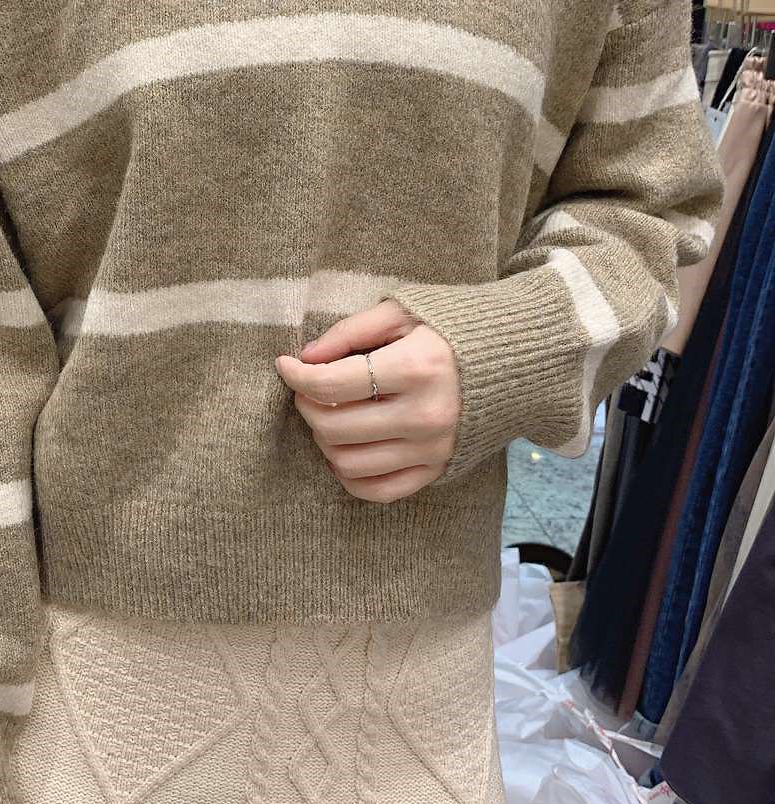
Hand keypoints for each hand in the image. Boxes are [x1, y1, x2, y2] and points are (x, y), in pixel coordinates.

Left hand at [274, 298, 459, 502]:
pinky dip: (350, 476)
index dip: (297, 376)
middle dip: (307, 406)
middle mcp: (425, 415)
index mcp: (417, 368)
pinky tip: (347, 449)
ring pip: (349, 464)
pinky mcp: (438, 470)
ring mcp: (432, 449)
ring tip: (329, 414)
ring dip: (324, 440)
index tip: (286, 365)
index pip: (332, 384)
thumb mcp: (403, 312)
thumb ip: (351, 331)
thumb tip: (306, 358)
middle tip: (309, 389)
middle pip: (334, 427)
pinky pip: (378, 491)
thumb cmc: (454, 328)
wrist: (518, 361)